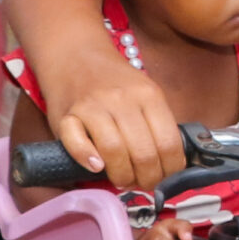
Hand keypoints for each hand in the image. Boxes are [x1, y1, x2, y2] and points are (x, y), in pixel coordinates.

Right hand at [49, 54, 187, 191]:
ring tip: (123, 179)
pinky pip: (77, 143)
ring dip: (121, 176)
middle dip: (147, 179)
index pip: (169, 144)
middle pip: (143, 154)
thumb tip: (172, 166)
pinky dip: (87, 159)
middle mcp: (122, 100)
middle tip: (143, 183)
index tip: (166, 179)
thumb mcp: (145, 93)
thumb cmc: (113, 82)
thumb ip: (157, 123)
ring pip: (114, 152)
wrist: (76, 56)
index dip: (170, 170)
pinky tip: (96, 166)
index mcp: (149, 95)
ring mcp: (93, 106)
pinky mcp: (67, 115)